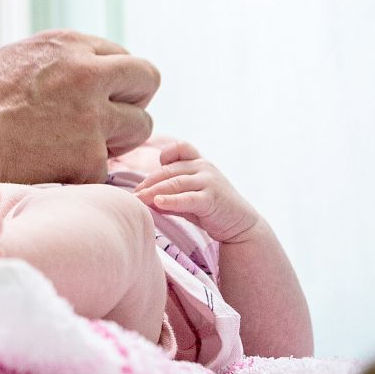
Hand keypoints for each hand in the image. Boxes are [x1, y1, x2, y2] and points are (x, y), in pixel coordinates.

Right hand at [0, 30, 158, 183]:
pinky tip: (56, 170)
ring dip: (120, 139)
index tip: (100, 99)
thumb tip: (82, 67)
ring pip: (142, 126)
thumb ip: (56, 61)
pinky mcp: (88, 158)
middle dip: (134, 101)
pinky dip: (86, 172)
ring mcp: (91, 117)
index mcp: (68, 45)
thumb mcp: (14, 58)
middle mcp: (87, 74)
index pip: (123, 56)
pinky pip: (108, 167)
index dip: (114, 81)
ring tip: (82, 148)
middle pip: (147, 80)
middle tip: (111, 121)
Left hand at [133, 140, 261, 242]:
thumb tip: (141, 199)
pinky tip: (157, 203)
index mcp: (199, 162)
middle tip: (133, 194)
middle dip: (149, 182)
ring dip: (154, 192)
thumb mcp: (188, 198)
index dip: (165, 155)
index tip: (151, 173)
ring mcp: (209, 181)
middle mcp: (204, 167)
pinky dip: (171, 200)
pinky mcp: (212, 198)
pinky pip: (187, 198)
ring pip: (175, 183)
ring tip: (138, 199)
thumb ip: (168, 195)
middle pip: (169, 171)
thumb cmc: (211, 209)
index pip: (179, 148)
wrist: (240, 225)